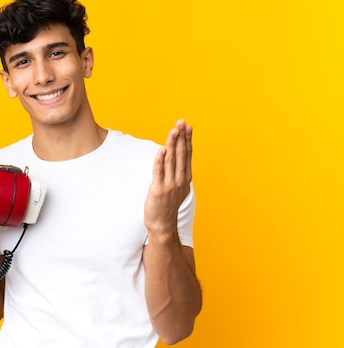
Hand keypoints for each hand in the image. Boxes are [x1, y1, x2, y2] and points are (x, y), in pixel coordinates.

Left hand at [144, 120, 192, 236]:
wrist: (162, 225)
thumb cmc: (167, 205)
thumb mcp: (177, 187)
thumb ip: (177, 172)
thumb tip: (173, 155)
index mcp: (185, 178)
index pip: (187, 154)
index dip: (187, 139)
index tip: (188, 126)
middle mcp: (180, 180)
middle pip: (181, 154)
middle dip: (181, 137)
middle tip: (181, 122)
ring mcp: (170, 185)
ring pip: (171, 160)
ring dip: (172, 144)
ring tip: (173, 130)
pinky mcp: (159, 190)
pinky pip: (159, 172)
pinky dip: (160, 160)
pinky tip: (162, 149)